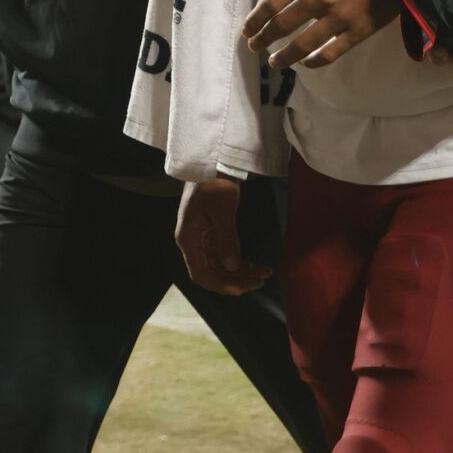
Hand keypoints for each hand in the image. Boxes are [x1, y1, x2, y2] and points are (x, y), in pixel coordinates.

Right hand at [175, 175, 269, 294]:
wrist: (212, 163)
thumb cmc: (214, 184)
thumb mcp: (222, 211)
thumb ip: (227, 240)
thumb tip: (233, 268)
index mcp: (189, 240)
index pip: (201, 274)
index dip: (220, 285)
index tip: (242, 289)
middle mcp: (192, 243)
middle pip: (212, 272)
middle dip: (236, 279)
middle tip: (261, 281)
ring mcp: (201, 238)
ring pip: (219, 265)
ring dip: (240, 272)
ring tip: (263, 273)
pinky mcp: (211, 233)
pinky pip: (223, 255)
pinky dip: (237, 261)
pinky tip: (252, 263)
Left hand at [243, 0, 405, 68]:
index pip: (273, 2)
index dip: (256, 19)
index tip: (247, 30)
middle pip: (283, 25)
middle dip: (264, 39)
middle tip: (254, 47)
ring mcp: (340, 16)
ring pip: (303, 45)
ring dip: (285, 57)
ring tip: (275, 63)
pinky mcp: (359, 30)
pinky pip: (331, 53)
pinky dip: (315, 61)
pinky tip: (307, 63)